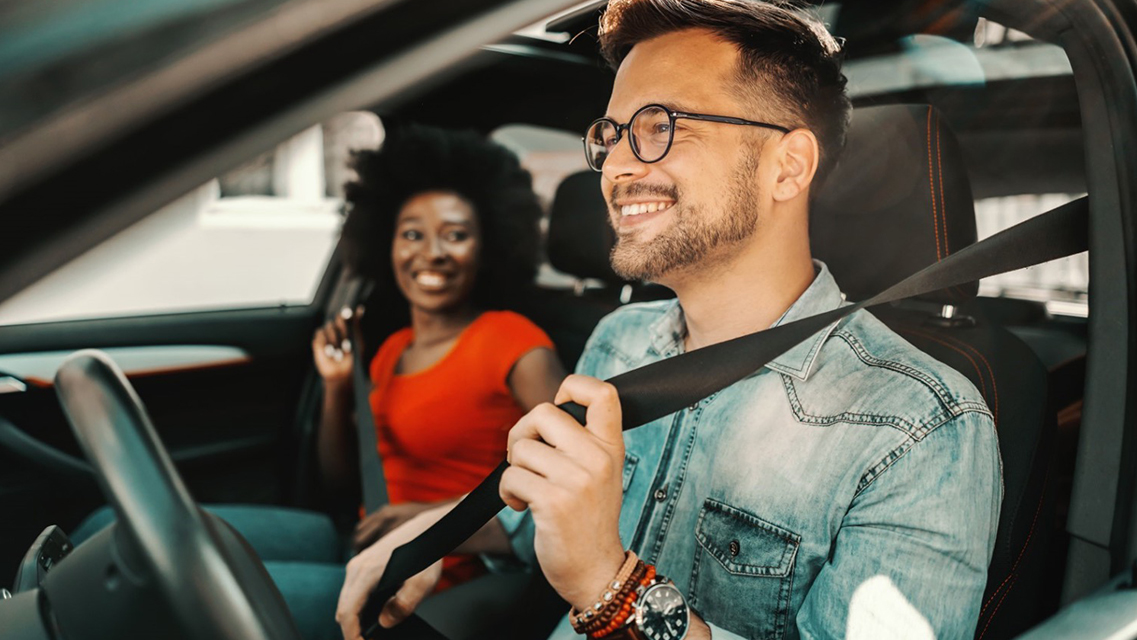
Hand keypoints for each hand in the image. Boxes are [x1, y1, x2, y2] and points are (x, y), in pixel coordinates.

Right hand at [313, 306, 361, 384]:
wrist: (342, 374)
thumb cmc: (353, 359)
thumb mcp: (359, 341)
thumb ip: (358, 325)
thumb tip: (361, 308)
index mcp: (347, 328)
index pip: (344, 315)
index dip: (345, 314)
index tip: (347, 314)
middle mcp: (336, 330)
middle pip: (337, 320)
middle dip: (342, 331)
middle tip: (347, 344)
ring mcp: (326, 336)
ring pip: (329, 327)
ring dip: (335, 340)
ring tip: (339, 353)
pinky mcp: (317, 342)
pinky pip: (320, 334)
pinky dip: (325, 343)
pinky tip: (329, 352)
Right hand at [337, 509, 446, 639]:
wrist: (424, 531)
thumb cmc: (424, 554)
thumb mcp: (423, 583)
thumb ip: (404, 605)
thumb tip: (385, 622)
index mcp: (366, 572)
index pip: (347, 612)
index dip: (351, 635)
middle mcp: (356, 568)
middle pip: (343, 610)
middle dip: (353, 631)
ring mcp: (356, 566)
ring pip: (346, 602)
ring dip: (355, 620)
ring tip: (372, 634)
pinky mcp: (361, 567)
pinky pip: (352, 594)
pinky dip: (358, 609)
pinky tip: (373, 617)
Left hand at [499, 374, 626, 609]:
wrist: (596, 571)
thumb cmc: (589, 520)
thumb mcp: (600, 473)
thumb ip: (581, 442)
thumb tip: (545, 413)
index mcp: (611, 447)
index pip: (603, 393)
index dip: (573, 386)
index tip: (559, 406)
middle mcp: (598, 459)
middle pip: (544, 412)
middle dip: (522, 433)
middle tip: (525, 458)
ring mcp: (577, 480)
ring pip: (521, 448)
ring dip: (514, 470)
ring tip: (528, 490)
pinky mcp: (553, 502)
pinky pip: (511, 477)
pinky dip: (508, 492)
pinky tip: (522, 506)